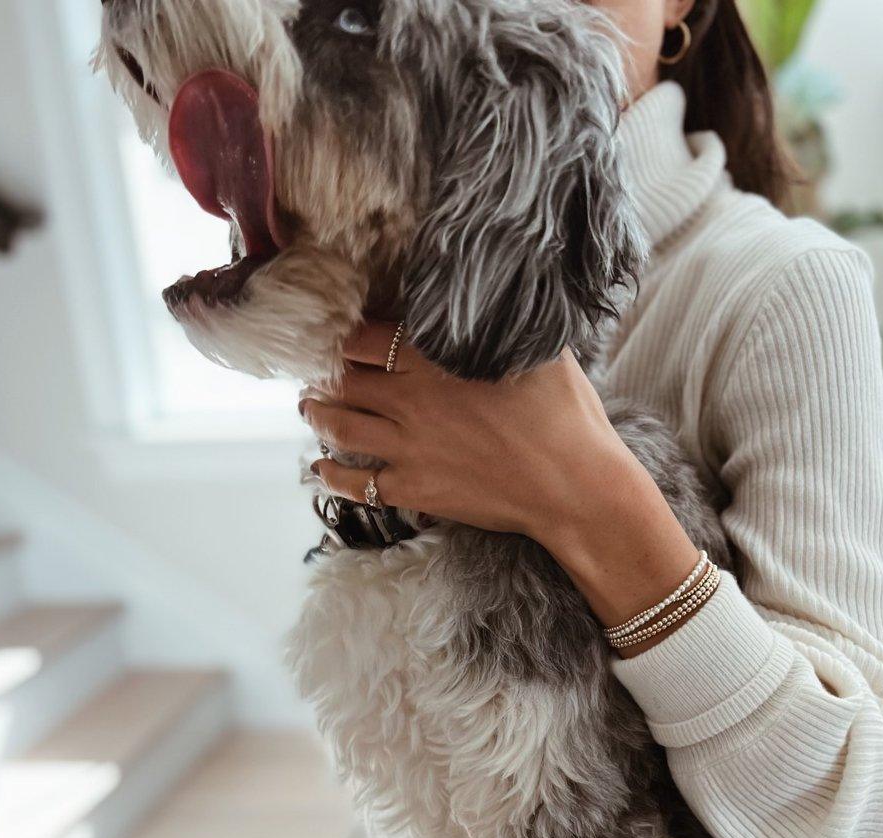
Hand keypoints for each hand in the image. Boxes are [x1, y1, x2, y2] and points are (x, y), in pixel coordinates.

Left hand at [300, 321, 700, 653]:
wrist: (572, 486)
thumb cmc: (566, 416)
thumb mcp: (540, 351)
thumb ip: (503, 326)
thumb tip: (498, 302)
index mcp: (435, 359)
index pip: (367, 337)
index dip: (348, 335)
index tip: (342, 336)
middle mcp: (410, 400)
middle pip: (344, 379)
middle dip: (324, 372)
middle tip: (317, 371)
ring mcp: (408, 448)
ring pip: (339, 427)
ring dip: (317, 414)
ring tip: (310, 407)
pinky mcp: (414, 489)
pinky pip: (356, 484)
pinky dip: (331, 475)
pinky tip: (321, 468)